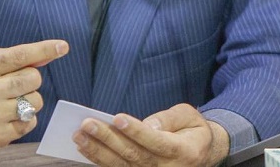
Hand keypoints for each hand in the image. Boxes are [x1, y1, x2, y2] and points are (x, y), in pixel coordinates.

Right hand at [0, 39, 68, 147]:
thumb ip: (16, 58)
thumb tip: (47, 55)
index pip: (19, 56)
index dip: (43, 50)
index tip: (62, 47)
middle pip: (33, 79)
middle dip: (31, 78)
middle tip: (17, 82)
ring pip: (35, 102)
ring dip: (29, 99)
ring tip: (10, 100)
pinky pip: (30, 124)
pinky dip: (25, 118)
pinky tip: (8, 115)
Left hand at [72, 103, 229, 166]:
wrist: (200, 154)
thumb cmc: (191, 130)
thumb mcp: (189, 117)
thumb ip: (169, 119)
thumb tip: (147, 124)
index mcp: (182, 151)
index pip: (156, 141)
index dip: (136, 131)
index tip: (117, 118)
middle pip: (134, 155)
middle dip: (108, 139)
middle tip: (87, 124)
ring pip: (122, 166)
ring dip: (97, 151)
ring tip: (79, 136)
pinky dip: (99, 160)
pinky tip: (84, 148)